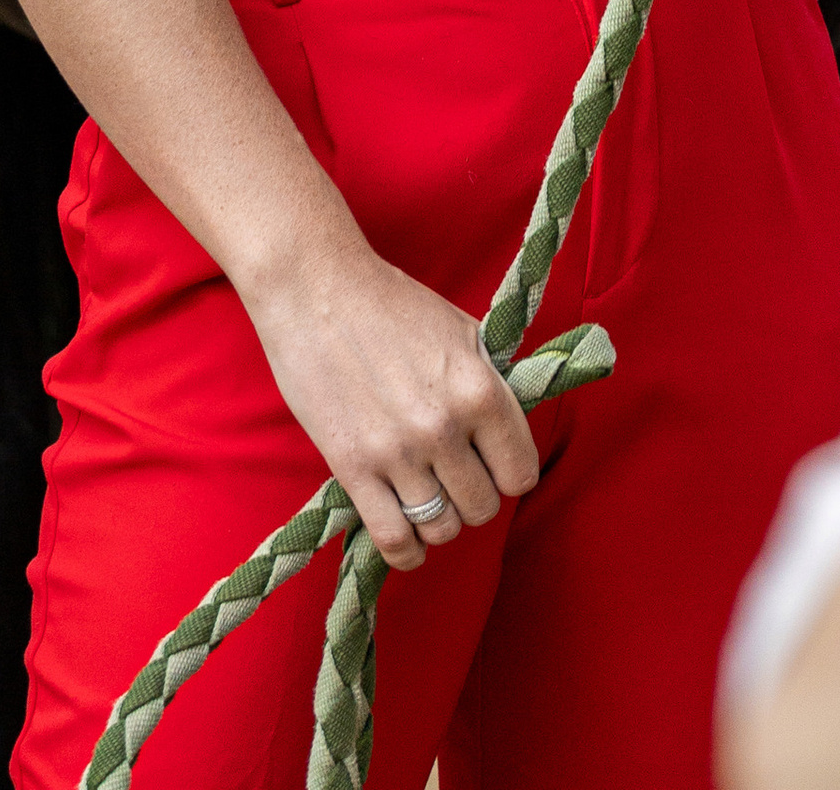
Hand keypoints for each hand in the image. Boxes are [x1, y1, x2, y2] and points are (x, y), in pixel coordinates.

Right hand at [241, 234, 542, 570]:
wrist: (317, 289)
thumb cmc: (392, 304)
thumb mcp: (463, 331)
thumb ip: (491, 383)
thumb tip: (512, 428)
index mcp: (479, 389)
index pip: (522, 472)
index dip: (509, 471)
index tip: (493, 464)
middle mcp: (444, 427)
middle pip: (482, 507)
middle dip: (473, 495)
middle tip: (454, 475)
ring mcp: (398, 452)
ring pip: (442, 528)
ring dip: (438, 518)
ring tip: (427, 494)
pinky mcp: (353, 468)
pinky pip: (395, 540)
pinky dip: (407, 550)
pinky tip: (408, 536)